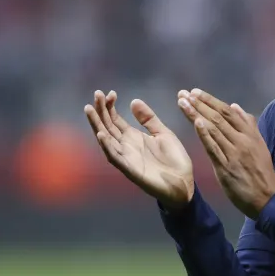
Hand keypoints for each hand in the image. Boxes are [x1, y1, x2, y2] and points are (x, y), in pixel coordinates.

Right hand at [84, 90, 193, 209]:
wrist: (184, 183)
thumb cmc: (174, 160)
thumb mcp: (162, 133)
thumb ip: (148, 118)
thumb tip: (133, 101)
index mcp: (133, 137)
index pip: (115, 120)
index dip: (110, 107)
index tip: (110, 93)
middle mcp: (126, 146)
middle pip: (107, 126)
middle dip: (100, 111)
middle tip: (97, 93)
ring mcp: (127, 158)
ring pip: (107, 140)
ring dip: (97, 125)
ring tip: (90, 110)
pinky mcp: (131, 170)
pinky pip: (116, 158)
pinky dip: (107, 147)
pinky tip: (101, 135)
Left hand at [177, 88, 274, 218]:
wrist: (267, 197)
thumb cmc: (261, 172)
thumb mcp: (259, 144)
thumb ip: (248, 125)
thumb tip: (235, 106)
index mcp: (249, 133)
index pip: (227, 112)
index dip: (210, 101)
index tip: (195, 92)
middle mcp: (242, 139)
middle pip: (218, 117)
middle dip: (199, 104)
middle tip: (183, 94)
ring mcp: (234, 153)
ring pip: (214, 129)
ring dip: (197, 114)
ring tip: (183, 103)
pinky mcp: (226, 167)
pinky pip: (214, 148)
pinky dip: (205, 134)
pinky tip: (196, 123)